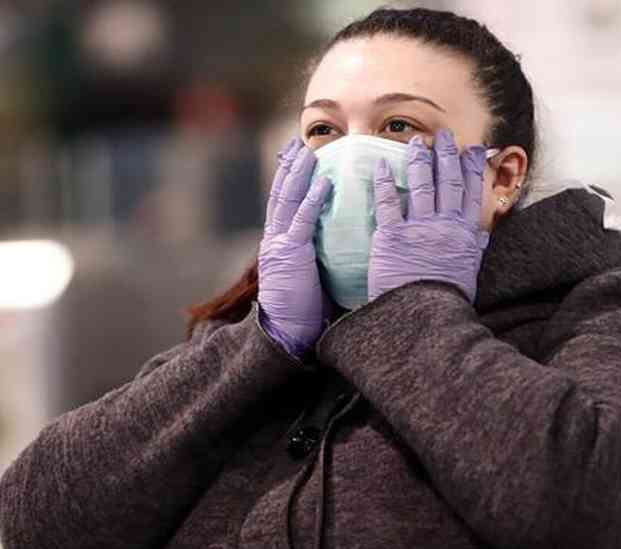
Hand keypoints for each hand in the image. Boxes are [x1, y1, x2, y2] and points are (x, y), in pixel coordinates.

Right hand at [257, 137, 335, 356]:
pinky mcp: (290, 255)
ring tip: (308, 151)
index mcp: (280, 244)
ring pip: (287, 199)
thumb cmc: (305, 312)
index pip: (283, 204)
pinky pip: (302, 221)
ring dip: (299, 173)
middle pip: (281, 193)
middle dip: (290, 166)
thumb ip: (320, 256)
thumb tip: (345, 244)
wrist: (286, 334)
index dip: (289, 179)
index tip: (297, 157)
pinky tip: (324, 182)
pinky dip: (312, 199)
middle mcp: (275, 240)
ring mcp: (280, 245)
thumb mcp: (311, 277)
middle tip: (298, 143)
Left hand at [368, 127, 489, 304]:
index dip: (472, 168)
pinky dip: (386, 182)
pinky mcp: (392, 236)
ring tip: (416, 142)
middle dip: (447, 155)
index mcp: (465, 235)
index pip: (471, 193)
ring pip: (422, 185)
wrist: (422, 318)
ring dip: (420, 160)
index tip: (473, 149)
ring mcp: (419, 229)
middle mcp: (445, 226)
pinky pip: (388, 203)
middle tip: (444, 136)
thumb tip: (484, 234)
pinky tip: (383, 166)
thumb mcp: (468, 273)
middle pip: (448, 182)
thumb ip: (473, 249)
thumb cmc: (446, 300)